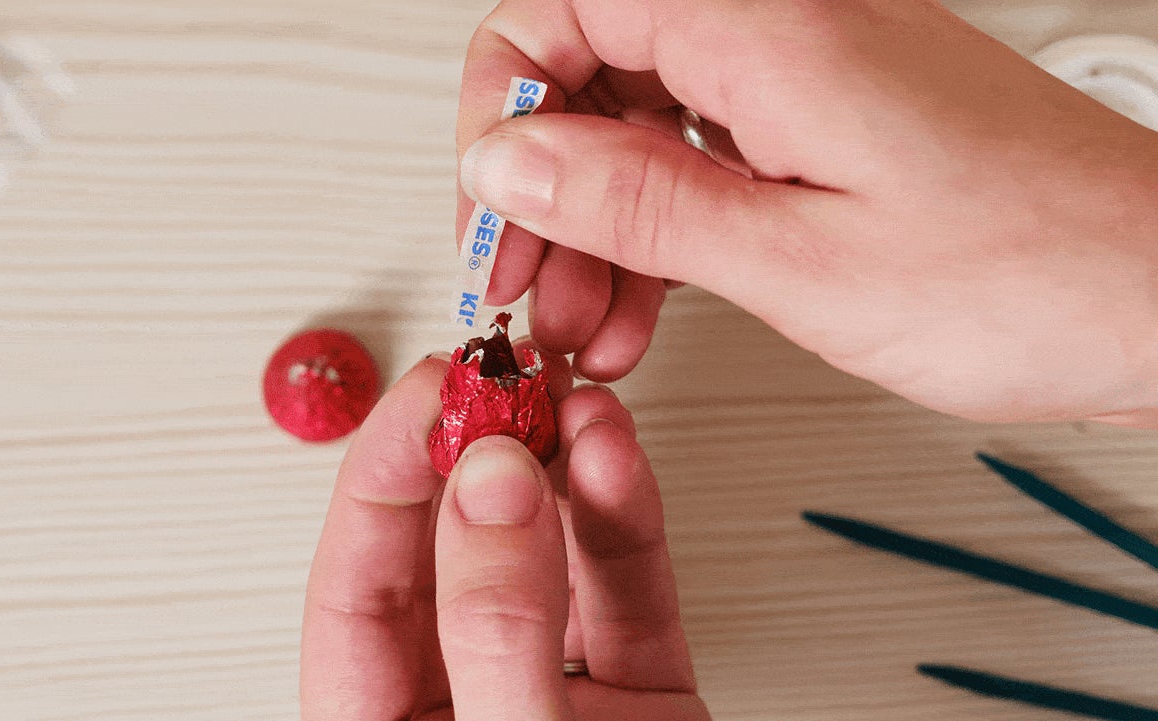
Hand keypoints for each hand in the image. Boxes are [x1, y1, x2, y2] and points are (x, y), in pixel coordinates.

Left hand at [300, 354, 709, 720]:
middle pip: (453, 550)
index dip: (388, 468)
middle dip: (482, 452)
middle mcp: (465, 694)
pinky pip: (627, 592)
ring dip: (564, 469)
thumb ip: (495, 627)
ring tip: (576, 404)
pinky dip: (627, 518)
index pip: (357, 578)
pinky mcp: (642, 693)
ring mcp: (555, 689)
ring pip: (548, 556)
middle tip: (508, 379)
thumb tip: (491, 483)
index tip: (430, 389)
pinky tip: (616, 457)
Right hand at [455, 0, 1157, 424]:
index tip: (495, 208)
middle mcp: (779, 27)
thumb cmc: (1028, 272)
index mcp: (762, 25)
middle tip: (526, 283)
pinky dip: (662, 236)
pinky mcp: (824, 128)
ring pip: (641, 128)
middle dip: (542, 187)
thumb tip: (511, 164)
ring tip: (585, 325)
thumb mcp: (796, 258)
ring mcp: (803, 77)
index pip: (561, 8)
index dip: (504, 110)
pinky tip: (644, 309)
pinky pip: (704, 162)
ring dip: (597, 228)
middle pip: (592, 71)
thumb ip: (637, 201)